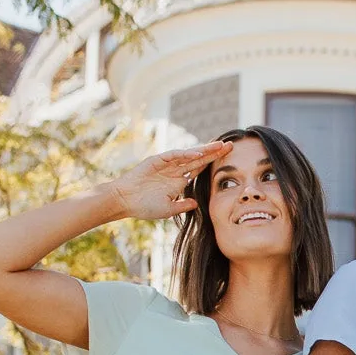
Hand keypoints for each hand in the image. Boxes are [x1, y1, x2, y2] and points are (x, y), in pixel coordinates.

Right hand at [107, 143, 231, 222]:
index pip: (200, 169)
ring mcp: (166, 164)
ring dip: (204, 150)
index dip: (213, 163)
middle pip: (198, 159)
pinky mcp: (156, 160)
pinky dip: (185, 154)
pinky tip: (198, 153)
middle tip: (230, 145)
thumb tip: (196, 204)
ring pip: (189, 155)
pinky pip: (174, 156)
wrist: (124, 201)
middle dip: (214, 152)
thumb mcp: (168, 209)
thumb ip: (183, 205)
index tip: (228, 160)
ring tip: (219, 145)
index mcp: (178, 181)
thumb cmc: (144, 207)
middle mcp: (174, 170)